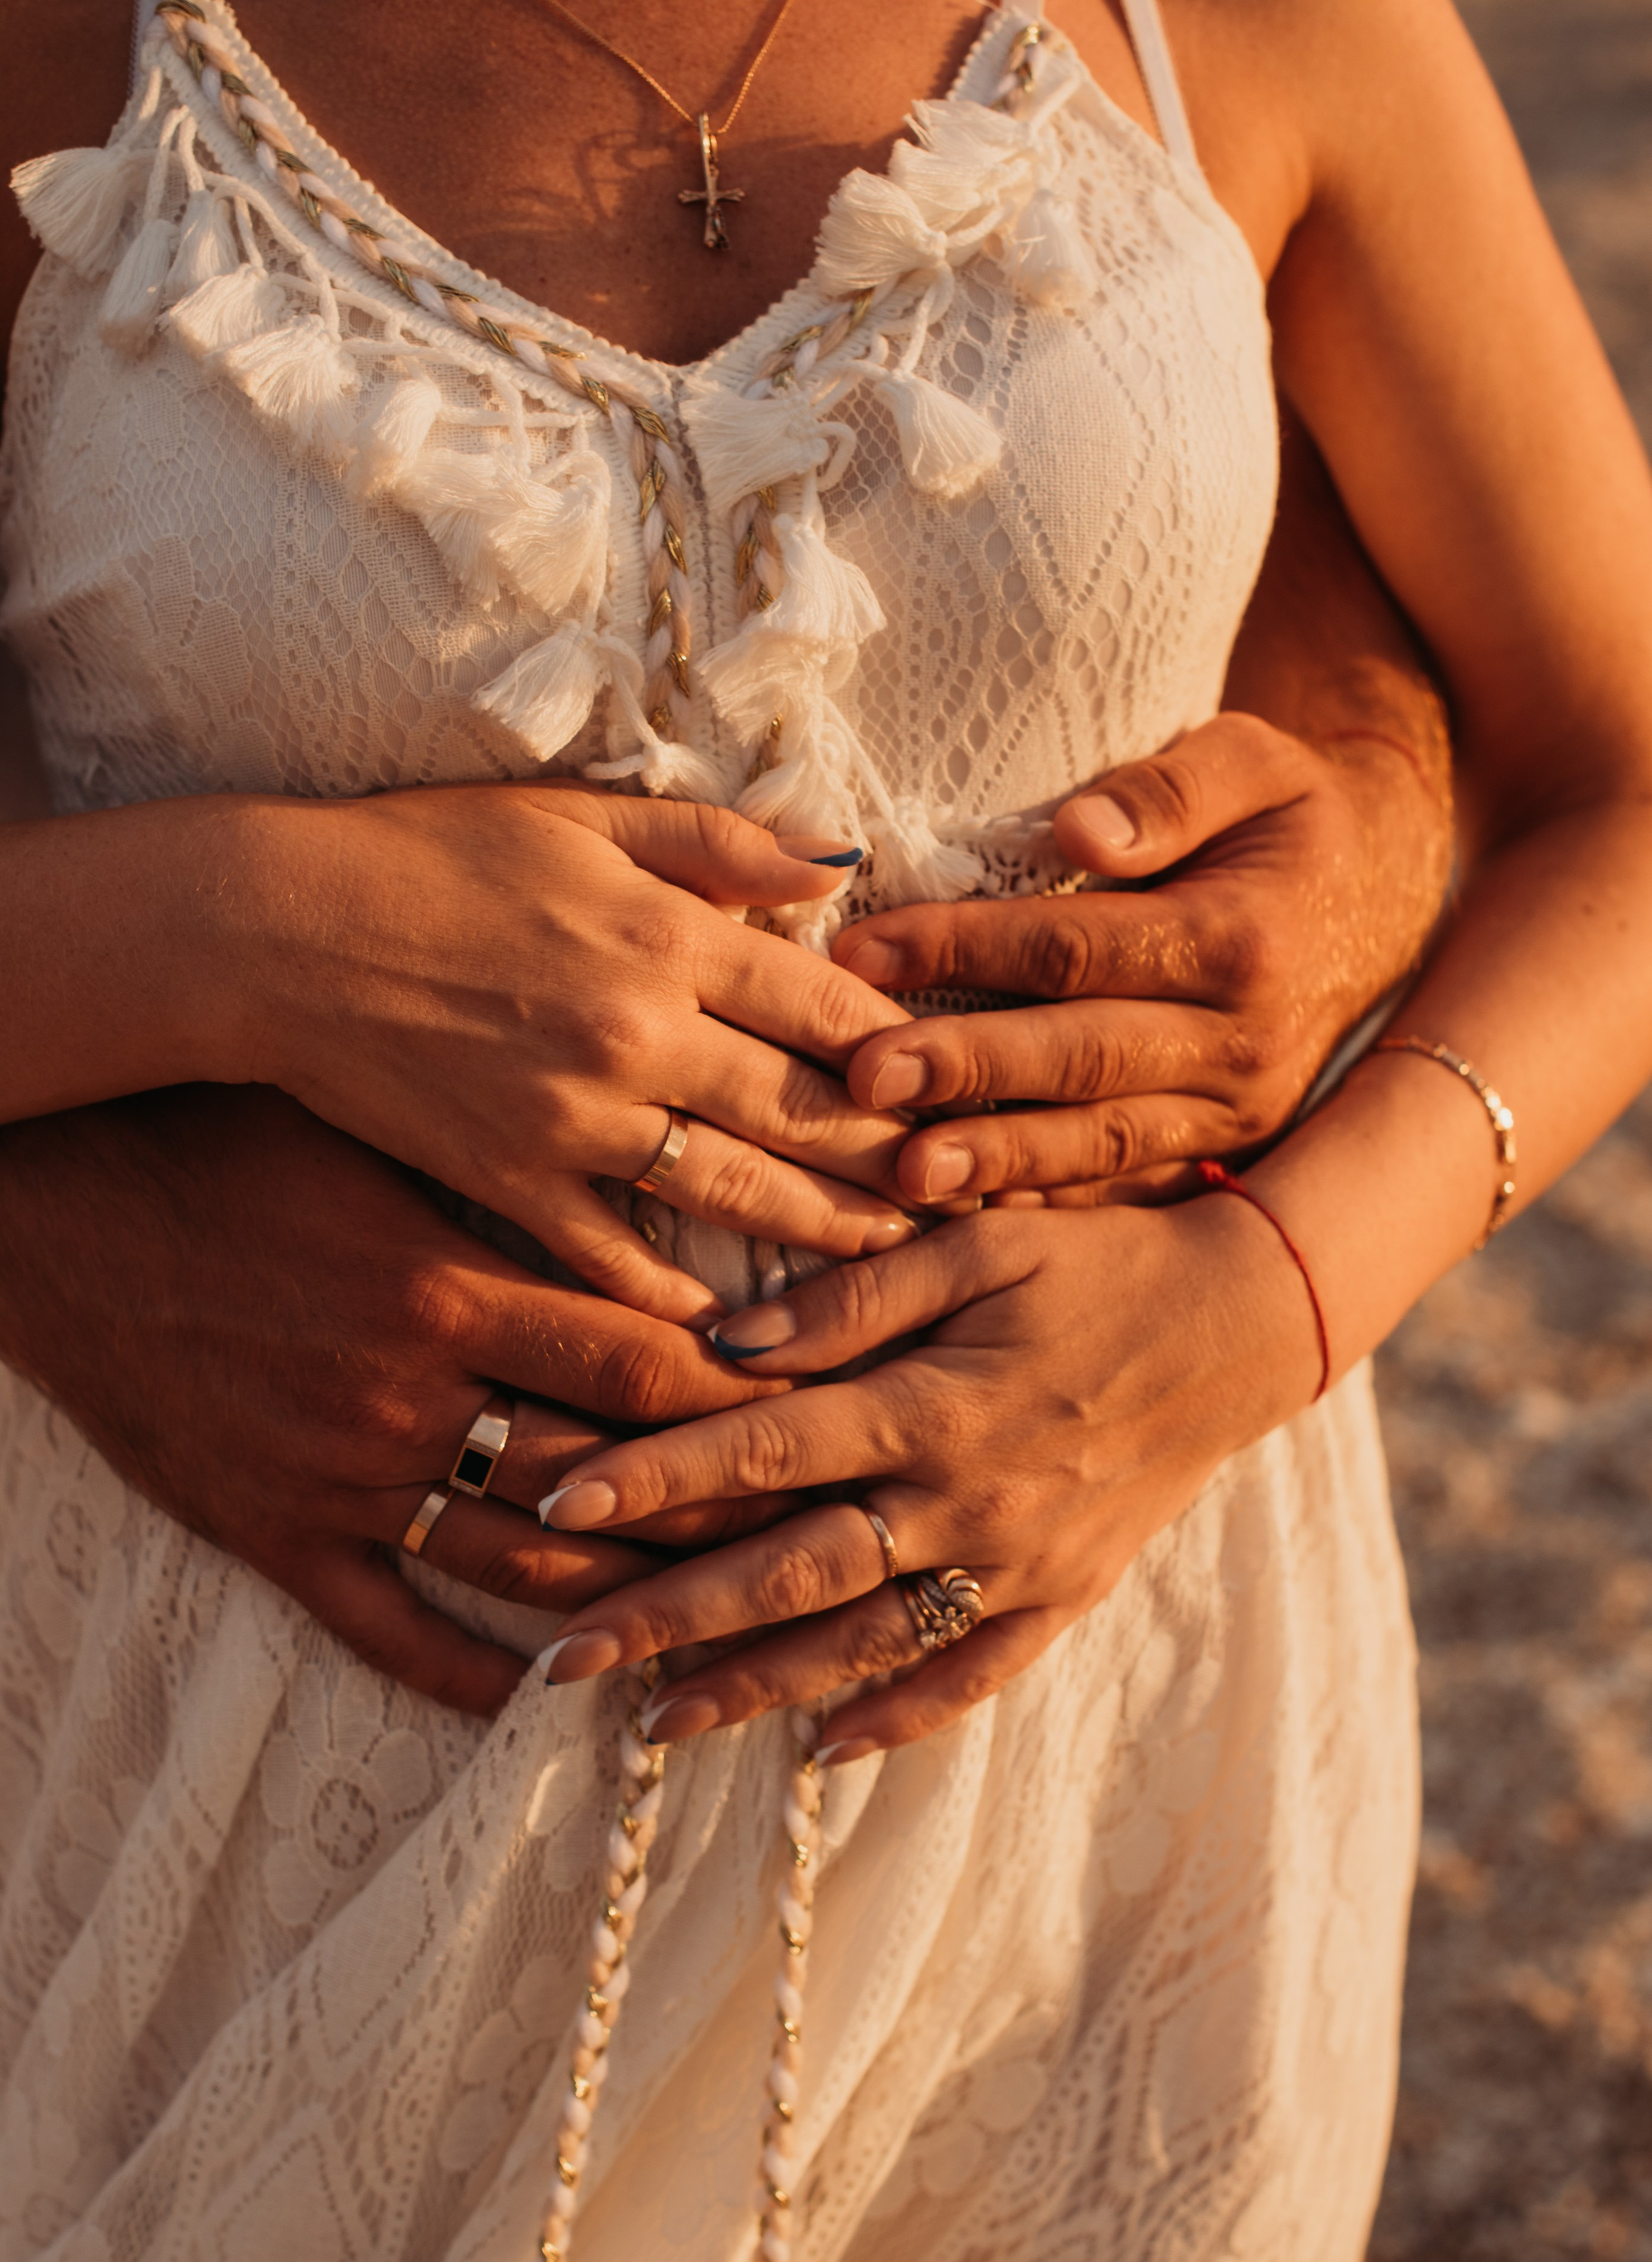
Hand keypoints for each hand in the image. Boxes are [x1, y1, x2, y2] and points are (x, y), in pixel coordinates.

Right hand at [0, 1088, 803, 1715]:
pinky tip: (544, 1696)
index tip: (828, 1403)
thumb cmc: (223, 1135)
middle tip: (820, 1530)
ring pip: (522, 1569)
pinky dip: (469, 1672)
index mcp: (440, 1281)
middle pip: (608, 1480)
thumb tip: (653, 1146)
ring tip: (725, 1619)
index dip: (748, 1394)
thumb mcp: (378, 1123)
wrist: (51, 1211)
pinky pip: (385, 1629)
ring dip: (630, 1603)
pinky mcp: (269, 1532)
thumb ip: (510, 1155)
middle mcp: (401, 1395)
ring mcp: (336, 1477)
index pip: (640, 1363)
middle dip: (722, 1510)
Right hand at [66, 778, 923, 1325]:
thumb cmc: (429, 855)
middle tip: (969, 1199)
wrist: (279, 928)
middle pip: (806, 1109)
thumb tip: (832, 863)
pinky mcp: (508, 1178)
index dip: (910, 1052)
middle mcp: (641, 1033)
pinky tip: (732, 1329)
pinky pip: (612, 1254)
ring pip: (735, 1191)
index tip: (966, 1090)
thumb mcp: (581, 817)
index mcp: (670, 935)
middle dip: (899, 1158)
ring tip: (892, 1263)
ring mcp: (575, 1117)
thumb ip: (716, 843)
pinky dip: (674, 1295)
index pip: (831, 1003)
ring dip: (824, 1230)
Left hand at [533, 1199, 1321, 1752]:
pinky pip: (972, 1678)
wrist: (1250, 1323)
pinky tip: (824, 1753)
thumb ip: (853, 1294)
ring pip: (863, 1644)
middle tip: (558, 1660)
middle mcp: (965, 1502)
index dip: (654, 1480)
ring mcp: (1016, 1564)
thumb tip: (723, 1345)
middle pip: (789, 1574)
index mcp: (933, 1403)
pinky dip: (898, 1720)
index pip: (763, 1451)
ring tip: (650, 1726)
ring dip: (753, 1688)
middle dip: (666, 1619)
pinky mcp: (1065, 1597)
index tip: (555, 1510)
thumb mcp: (981, 1242)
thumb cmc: (1101, 1261)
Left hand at [833, 710, 1451, 1207]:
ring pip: (1101, 1142)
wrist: (1382, 903)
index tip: (863, 950)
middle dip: (966, 1068)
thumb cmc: (1290, 819)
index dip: (966, 948)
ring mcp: (1236, 1113)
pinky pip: (1123, 1189)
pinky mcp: (1221, 1154)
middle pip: (1081, 1057)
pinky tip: (967, 1219)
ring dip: (998, 1161)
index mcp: (1243, 942)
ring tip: (905, 1174)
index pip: (1077, 947)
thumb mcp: (1255, 761)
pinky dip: (1046, 1206)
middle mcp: (1244, 1043)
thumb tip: (1081, 833)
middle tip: (860, 1076)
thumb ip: (1170, 787)